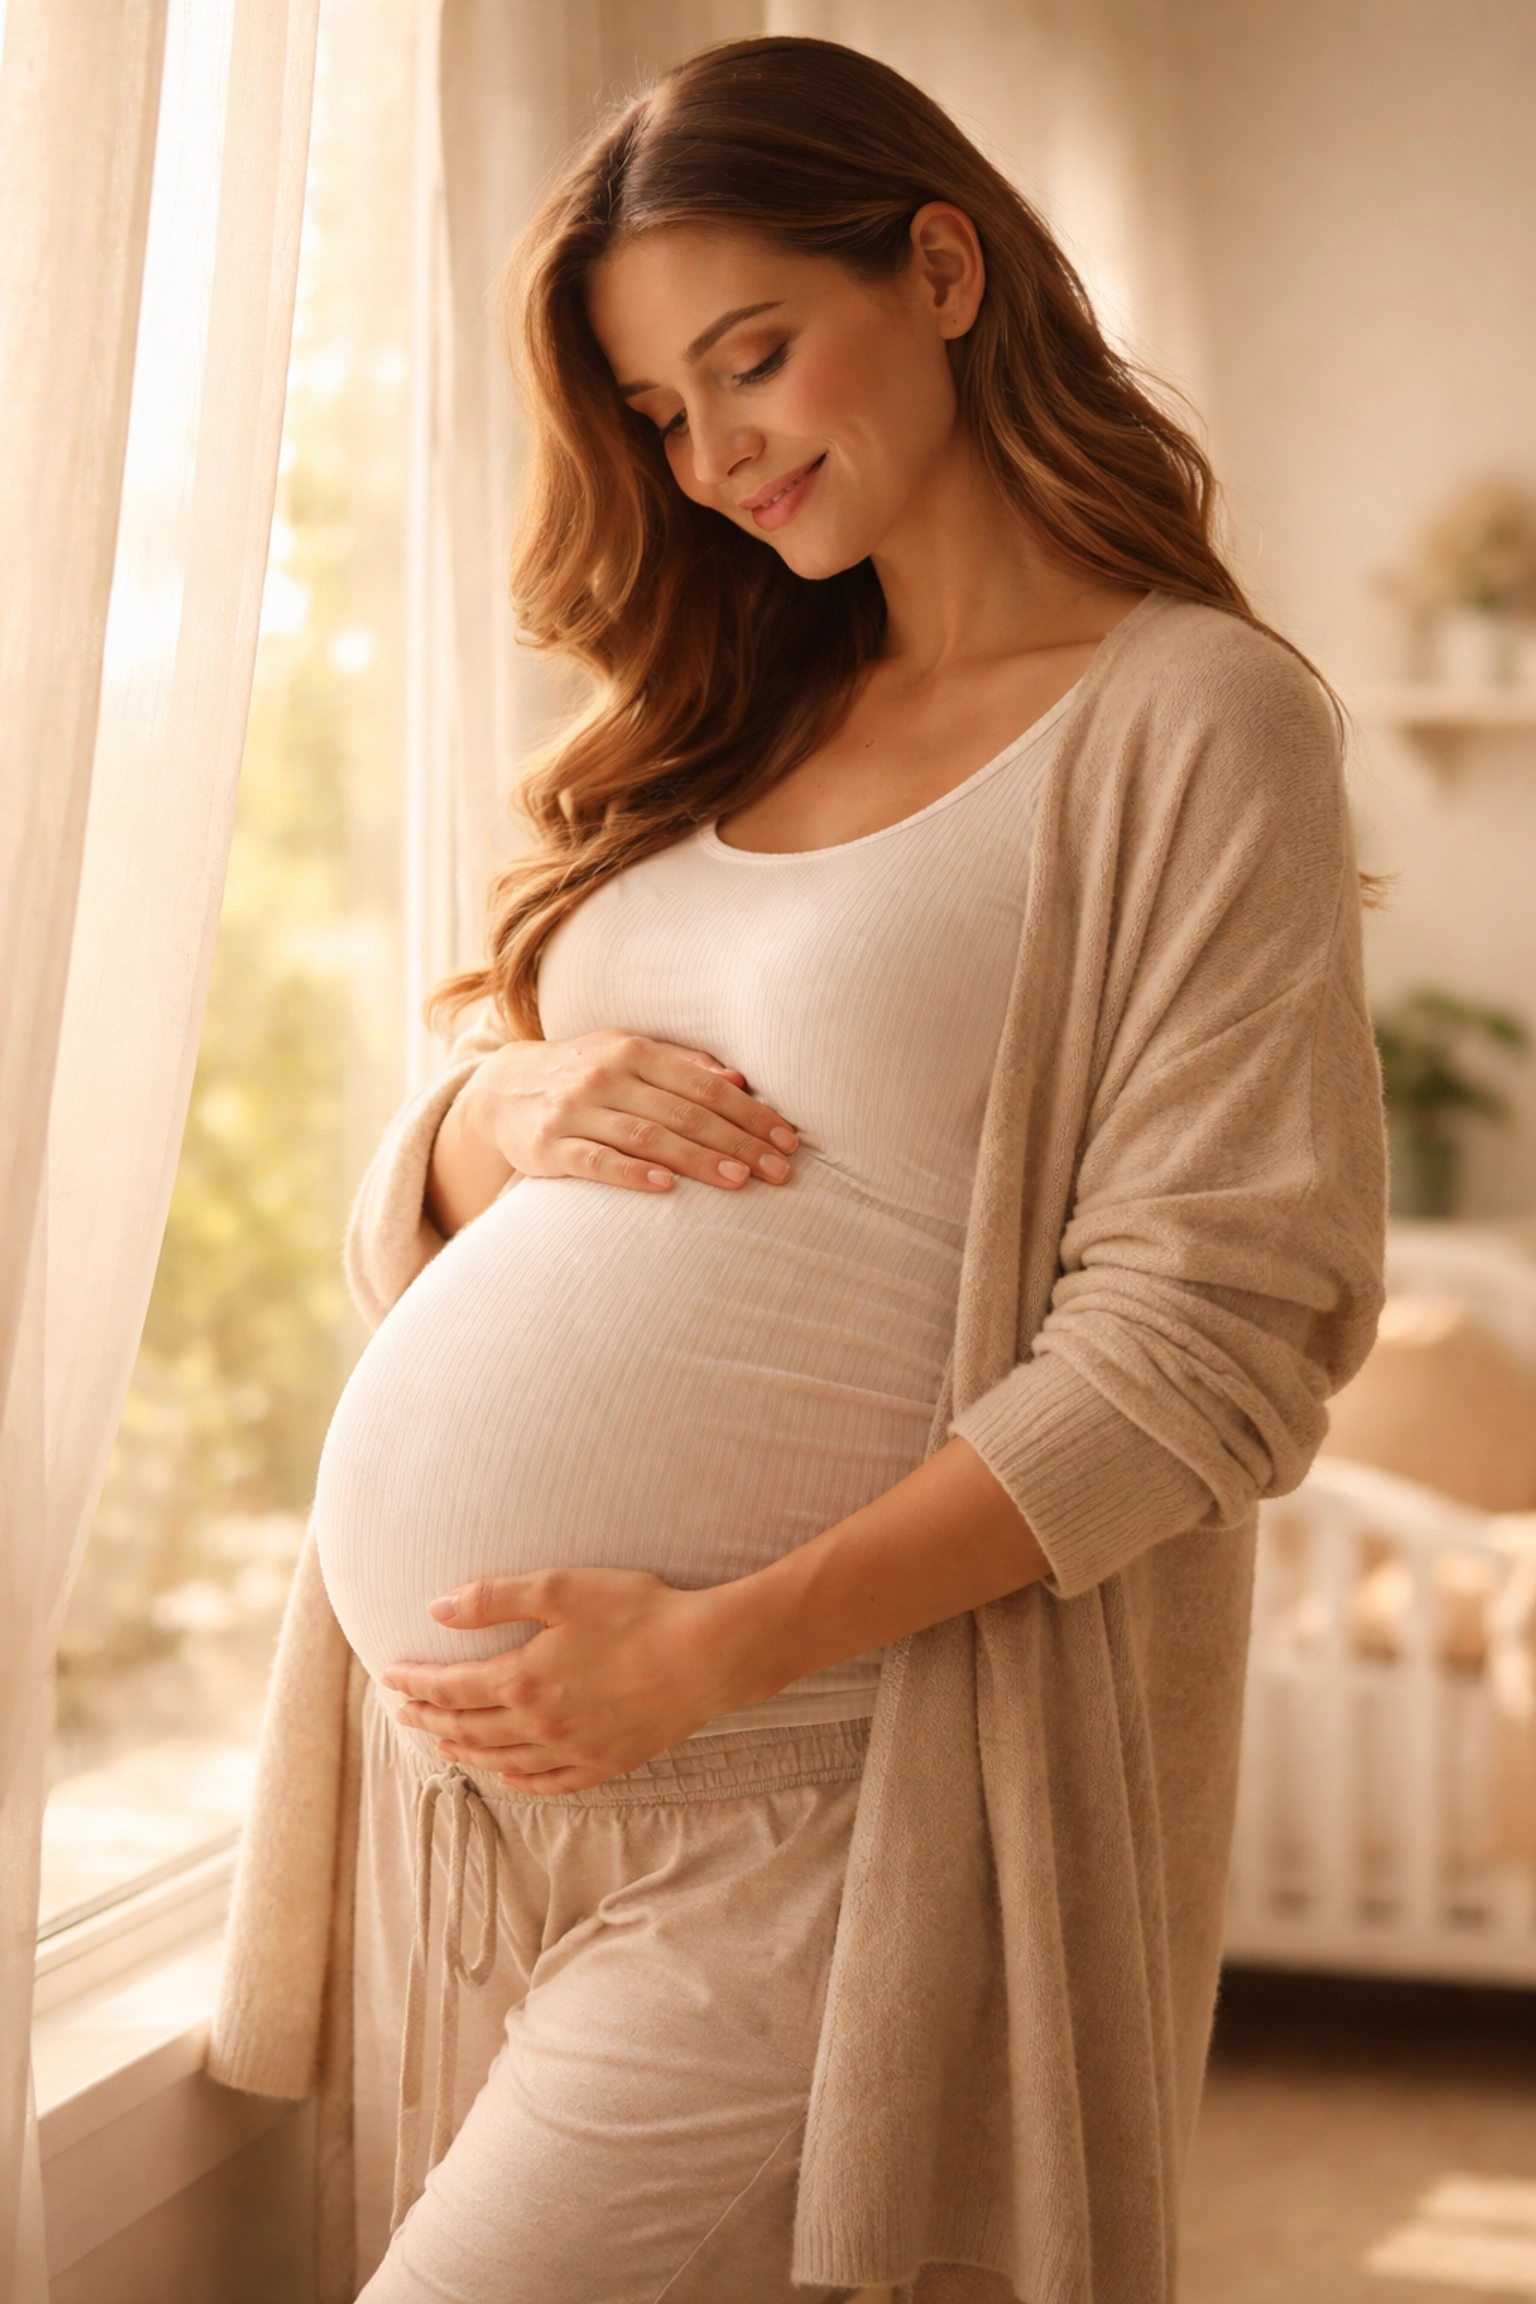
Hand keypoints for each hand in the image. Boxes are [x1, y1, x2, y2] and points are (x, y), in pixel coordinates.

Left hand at [382, 1570, 767, 1793]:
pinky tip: (509, 1778)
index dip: (416, 1683)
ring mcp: (573, 1750)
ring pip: (503, 1760)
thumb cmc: (636, 1612)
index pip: (451, 1688)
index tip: (390, 1677)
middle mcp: (539, 1726)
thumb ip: (492, 1599)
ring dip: (466, 1752)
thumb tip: (437, 1608)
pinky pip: (551, 1783)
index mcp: (522, 1680)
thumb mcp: (559, 1588)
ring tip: (443, 1744)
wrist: (705, 1656)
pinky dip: (520, 1782)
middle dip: (431, 1718)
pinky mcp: (607, 1762)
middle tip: (404, 1713)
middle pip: (469, 1727)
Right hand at [427, 1030, 799, 1234]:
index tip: (786, 1139)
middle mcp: (606, 1077)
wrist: (500, 1089)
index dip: (750, 1112)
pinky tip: (665, 1187)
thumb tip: (740, 1081)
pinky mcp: (548, 1146)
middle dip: (737, 1141)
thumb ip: (682, 1065)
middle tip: (778, 1170)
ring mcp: (575, 1111)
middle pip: (684, 1112)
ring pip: (647, 1136)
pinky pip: (594, 1161)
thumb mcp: (628, 1054)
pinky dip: (630, 1173)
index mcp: (634, 1051)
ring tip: (739, 1180)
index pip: (704, 1085)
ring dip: (697, 1159)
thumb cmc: (582, 1072)